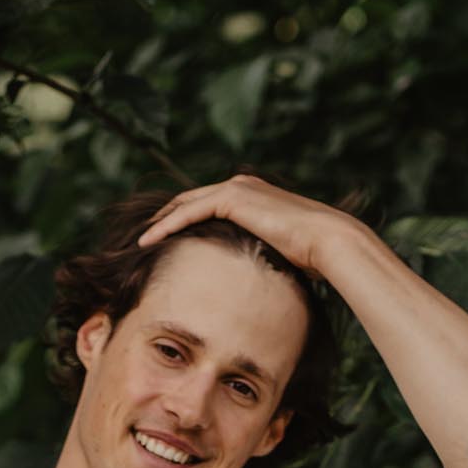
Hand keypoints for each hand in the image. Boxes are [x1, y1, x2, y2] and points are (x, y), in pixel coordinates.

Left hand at [136, 172, 368, 282]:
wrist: (327, 240)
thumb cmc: (311, 255)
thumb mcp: (277, 253)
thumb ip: (260, 254)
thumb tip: (252, 281)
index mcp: (251, 195)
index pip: (206, 204)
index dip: (182, 221)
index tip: (164, 240)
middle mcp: (241, 186)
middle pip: (190, 200)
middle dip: (164, 217)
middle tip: (143, 238)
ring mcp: (237, 188)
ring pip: (185, 203)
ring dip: (160, 222)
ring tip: (140, 241)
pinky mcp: (233, 197)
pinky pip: (190, 211)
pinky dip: (168, 225)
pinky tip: (150, 240)